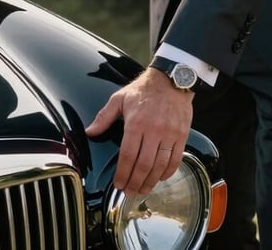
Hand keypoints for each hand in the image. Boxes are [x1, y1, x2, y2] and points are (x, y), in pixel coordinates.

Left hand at [85, 67, 193, 195]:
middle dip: (135, 183)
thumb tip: (90, 131)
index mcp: (136, 123)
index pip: (128, 155)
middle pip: (143, 165)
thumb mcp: (119, 98)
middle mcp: (153, 130)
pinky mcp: (181, 135)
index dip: (123, 173)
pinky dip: (168, 172)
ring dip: (151, 182)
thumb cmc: (143, 89)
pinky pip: (175, 159)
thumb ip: (104, 116)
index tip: (118, 184)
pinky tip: (160, 178)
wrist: (170, 79)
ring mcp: (169, 134)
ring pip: (159, 165)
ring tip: (143, 190)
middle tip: (130, 192)